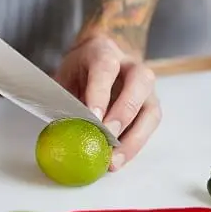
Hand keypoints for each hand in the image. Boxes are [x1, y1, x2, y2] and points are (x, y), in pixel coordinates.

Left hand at [55, 33, 160, 170]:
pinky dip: (135, 145)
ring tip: (114, 160)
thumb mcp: (66, 76)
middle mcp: (131, 65)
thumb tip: (59, 131)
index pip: (105, 66)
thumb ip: (64, 99)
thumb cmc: (80, 71)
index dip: (100, 92)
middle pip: (139, 82)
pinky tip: (119, 159)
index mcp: (103, 51)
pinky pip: (149, 126)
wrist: (97, 61)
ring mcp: (146, 87)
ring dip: (134, 137)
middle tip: (108, 137)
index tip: (93, 118)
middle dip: (124, 112)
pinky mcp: (150, 106)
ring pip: (151, 108)